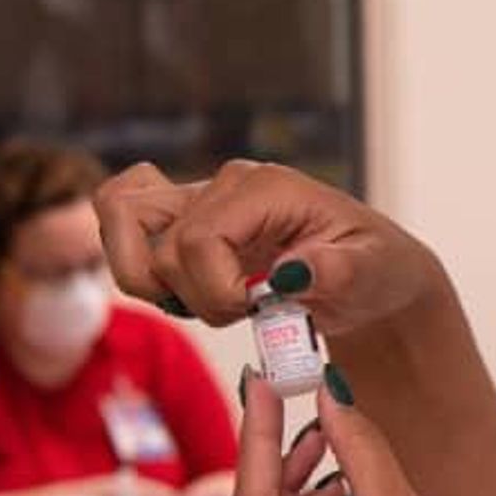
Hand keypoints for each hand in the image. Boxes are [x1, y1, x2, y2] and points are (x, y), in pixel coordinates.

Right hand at [94, 161, 439, 335]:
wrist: (369, 276)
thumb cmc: (375, 271)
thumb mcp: (375, 275)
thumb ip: (339, 272)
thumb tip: (292, 272)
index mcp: (269, 188)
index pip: (197, 240)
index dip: (215, 290)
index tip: (257, 310)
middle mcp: (226, 185)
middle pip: (159, 247)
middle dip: (197, 298)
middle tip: (246, 310)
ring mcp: (198, 199)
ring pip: (120, 225)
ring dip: (156, 284)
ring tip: (214, 299)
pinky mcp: (183, 221)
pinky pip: (122, 230)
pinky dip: (143, 274)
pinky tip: (194, 292)